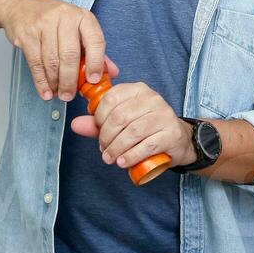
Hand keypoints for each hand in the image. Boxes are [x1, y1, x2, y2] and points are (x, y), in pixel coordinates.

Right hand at [0, 0, 108, 100]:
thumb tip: (111, 73)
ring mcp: (44, 24)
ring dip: (55, 82)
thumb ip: (94, 50)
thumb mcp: (77, 28)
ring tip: (58, 94)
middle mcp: (64, 17)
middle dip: (70, 80)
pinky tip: (46, 91)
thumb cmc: (53, 20)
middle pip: (70, 55)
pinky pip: (36, 63)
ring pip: (52, 61)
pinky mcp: (27, 34)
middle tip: (70, 96)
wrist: (20, 5)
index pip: (95, 40)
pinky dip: (41, 81)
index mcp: (82, 17)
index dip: (96, 63)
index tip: (93, 80)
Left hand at [69, 82, 195, 170]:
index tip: (98, 131)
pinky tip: (123, 162)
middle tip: (104, 150)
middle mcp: (152, 98)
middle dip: (106, 137)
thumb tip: (75, 125)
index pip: (111, 99)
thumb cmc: (146, 128)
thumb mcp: (121, 122)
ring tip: (111, 159)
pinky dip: (131, 156)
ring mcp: (164, 115)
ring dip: (117, 149)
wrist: (178, 139)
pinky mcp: (172, 133)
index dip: (99, 118)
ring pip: (133, 132)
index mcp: (137, 90)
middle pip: (120, 117)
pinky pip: (147, 145)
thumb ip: (97, 123)